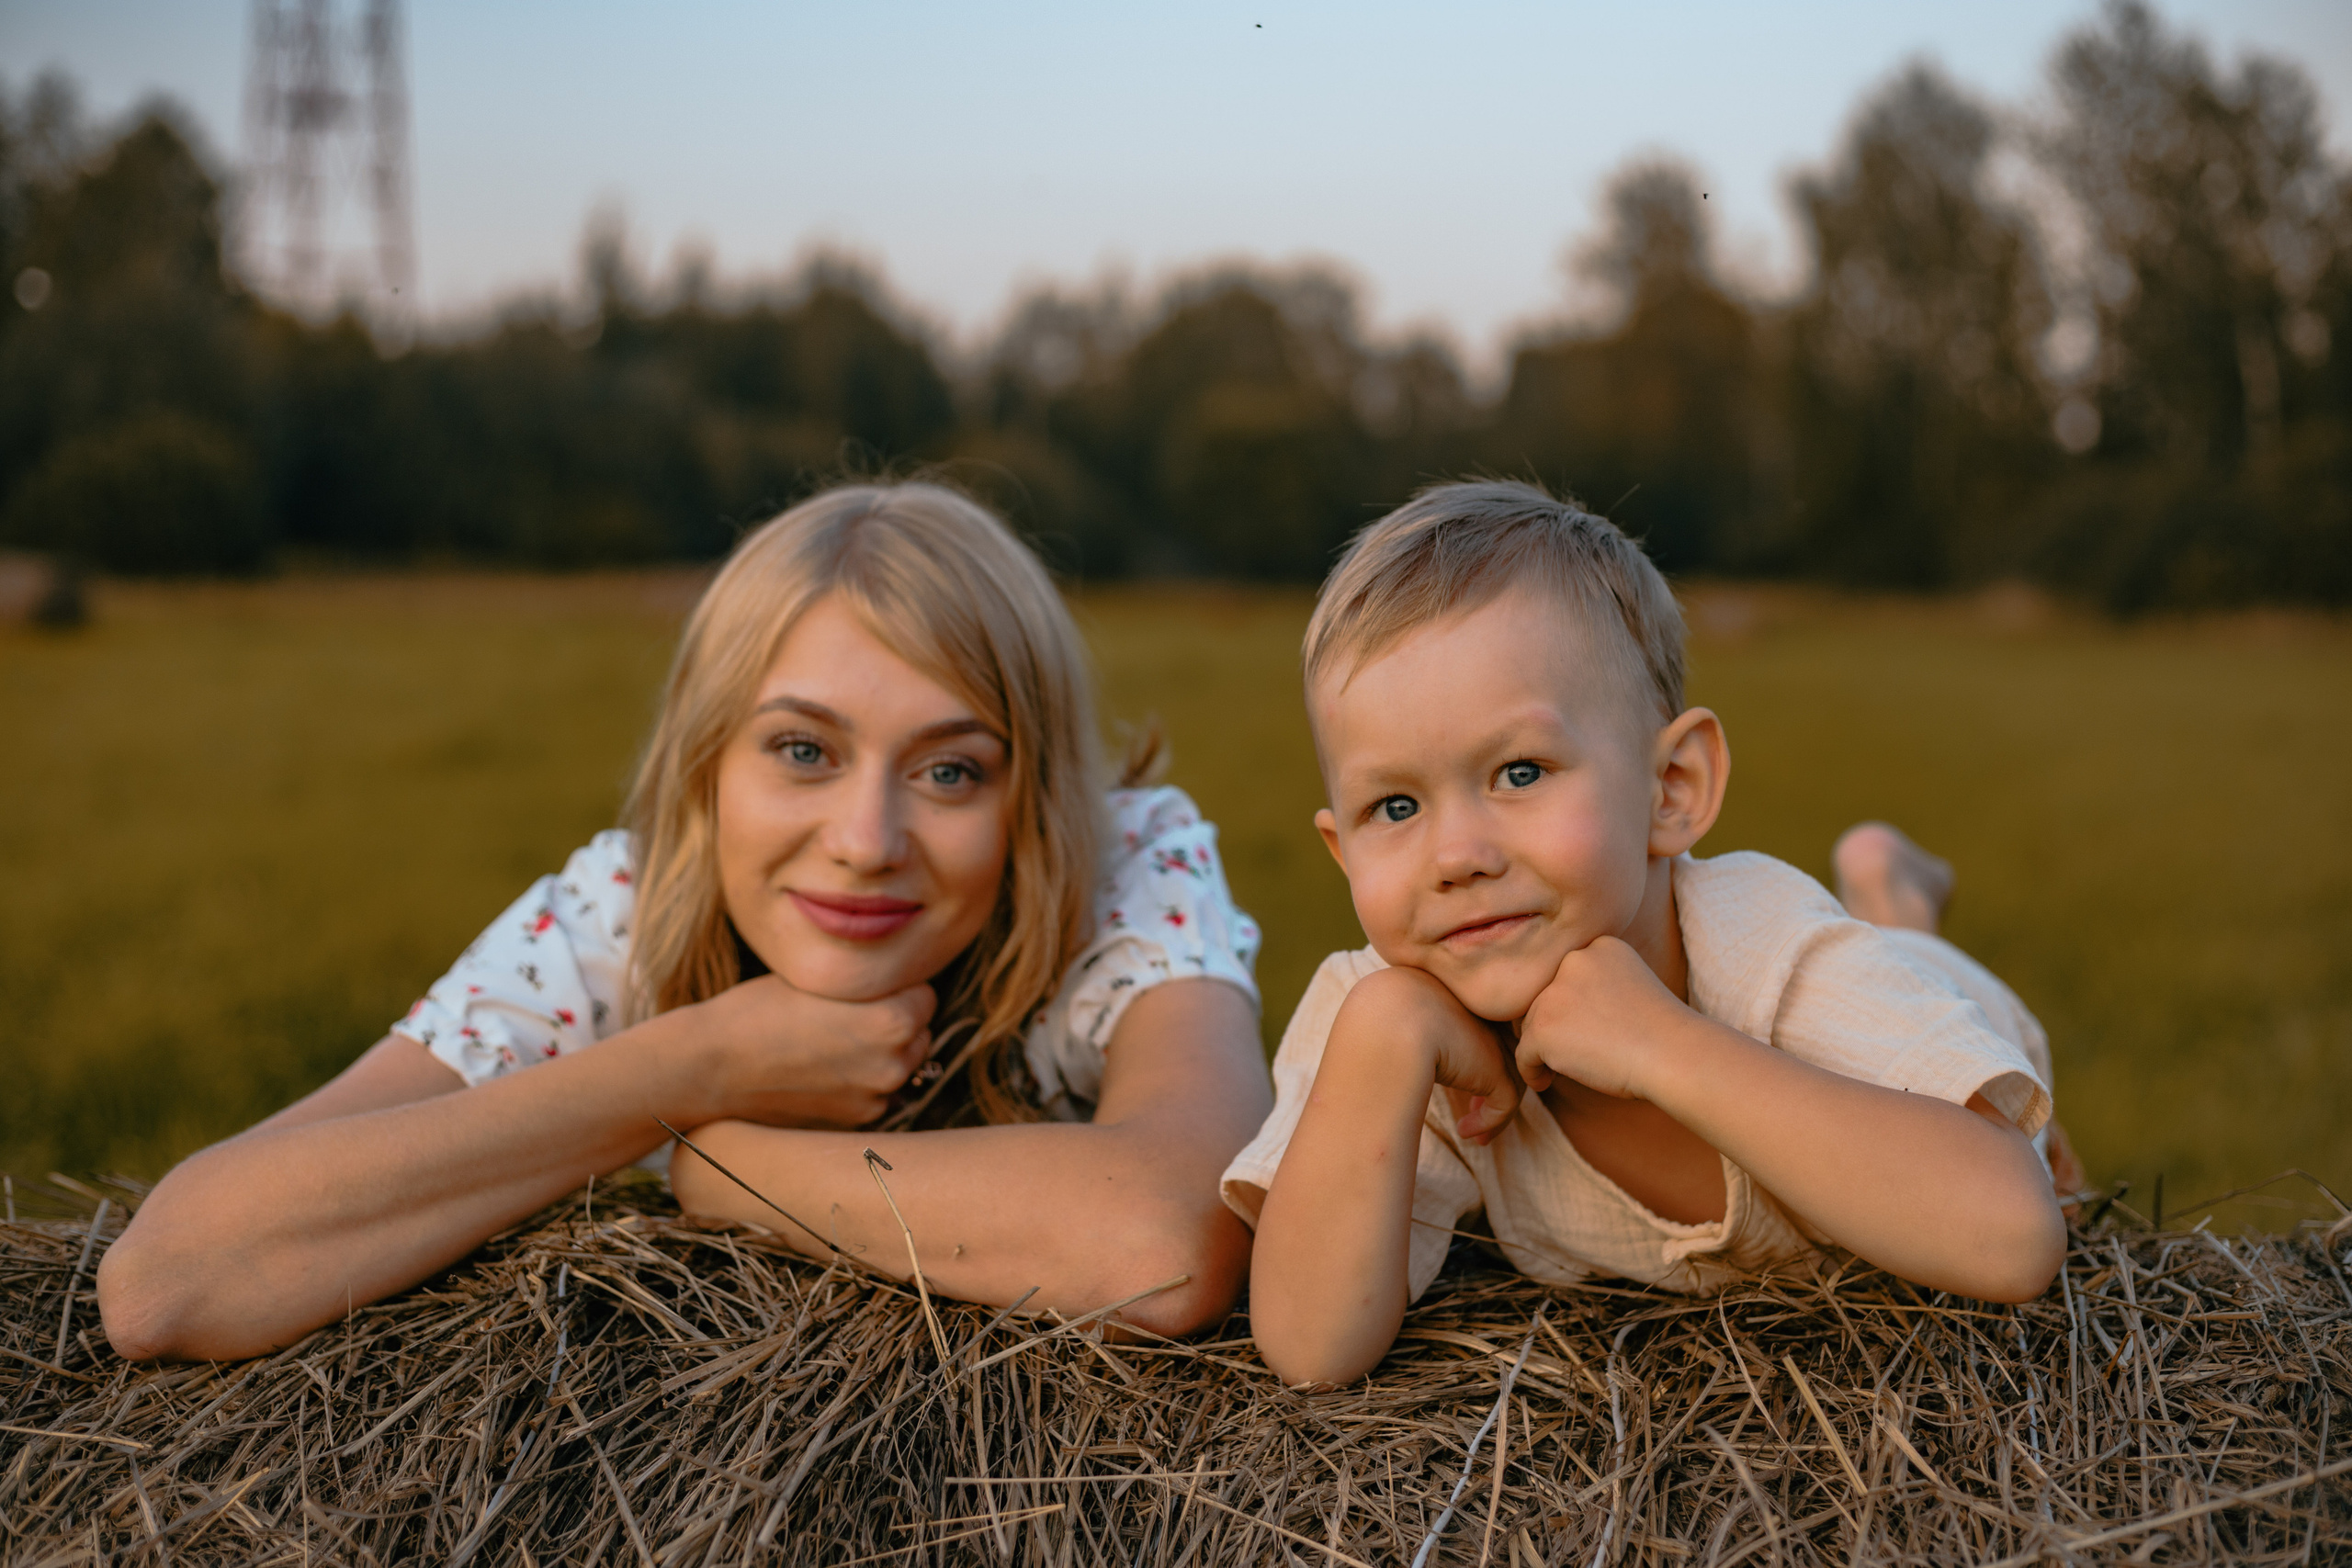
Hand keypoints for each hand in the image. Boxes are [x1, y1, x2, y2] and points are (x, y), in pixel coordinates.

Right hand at [691, 974, 936, 1128]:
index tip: (864, 988)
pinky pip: (877, 1092)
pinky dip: (861, 1080)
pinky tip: (823, 1069)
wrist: (710, 1068)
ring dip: (881, 1052)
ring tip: (832, 1041)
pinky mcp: (855, 1121)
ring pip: (900, 1063)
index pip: (924, 994)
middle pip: (919, 1031)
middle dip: (895, 1021)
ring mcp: (875, 1098)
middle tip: (847, 1014)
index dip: (894, 987)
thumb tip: (896, 982)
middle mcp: (893, 1064)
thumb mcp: (820, 977)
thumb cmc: (758, 1010)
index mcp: (892, 1020)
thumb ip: (868, 982)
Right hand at [1338, 966, 1523, 1144]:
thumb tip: (1413, 1057)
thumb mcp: (1396, 1026)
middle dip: (1489, 1085)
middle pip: (1499, 1055)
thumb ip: (1410, 1037)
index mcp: (1458, 999)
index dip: (1470, 1058)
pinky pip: (1503, 1102)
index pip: (1478, 1029)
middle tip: (1471, 1111)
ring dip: (1491, 1112)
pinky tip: (1463, 1132)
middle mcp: (1482, 1017)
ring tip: (1468, 1132)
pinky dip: (1489, 1122)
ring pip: (1507, 1081)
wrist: (1386, 1024)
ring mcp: (1493, 1042)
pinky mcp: (1496, 1069)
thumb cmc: (1379, 1022)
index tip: (1455, 1079)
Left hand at [1514, 935, 1687, 1100]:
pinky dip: (1532, 1071)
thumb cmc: (1661, 1034)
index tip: (1589, 1031)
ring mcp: (1555, 993)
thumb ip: (1596, 988)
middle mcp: (1572, 960)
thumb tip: (1556, 1013)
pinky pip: (1524, 1054)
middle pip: (1543, 998)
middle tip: (1578, 1051)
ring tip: (1568, 1066)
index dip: (1571, 1006)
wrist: (1674, 1055)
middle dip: (1554, 1026)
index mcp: (1599, 946)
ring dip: (1544, 1048)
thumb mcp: (1632, 988)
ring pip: (1531, 1025)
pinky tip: (1546, 1081)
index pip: (1566, 976)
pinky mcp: (1544, 1027)